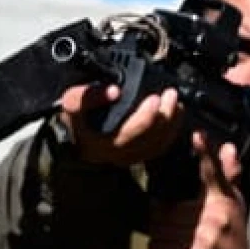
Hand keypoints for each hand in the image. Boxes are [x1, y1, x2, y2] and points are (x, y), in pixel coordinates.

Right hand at [58, 84, 184, 166]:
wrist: (73, 139)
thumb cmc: (74, 122)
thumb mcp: (72, 105)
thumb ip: (87, 96)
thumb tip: (113, 91)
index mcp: (105, 143)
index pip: (132, 133)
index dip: (147, 116)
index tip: (155, 97)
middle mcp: (121, 154)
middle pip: (151, 140)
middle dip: (166, 116)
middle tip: (171, 94)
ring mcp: (131, 157)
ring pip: (159, 145)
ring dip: (172, 124)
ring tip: (177, 103)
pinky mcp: (138, 155)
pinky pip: (160, 147)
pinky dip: (171, 132)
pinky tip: (175, 117)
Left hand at [148, 132, 249, 248]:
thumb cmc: (238, 240)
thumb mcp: (236, 206)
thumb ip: (228, 176)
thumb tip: (227, 148)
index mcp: (224, 203)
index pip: (213, 173)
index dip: (206, 153)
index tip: (198, 136)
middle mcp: (214, 220)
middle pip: (168, 206)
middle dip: (165, 214)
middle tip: (178, 223)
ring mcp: (202, 241)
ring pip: (159, 226)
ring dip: (162, 232)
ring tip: (179, 238)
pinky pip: (157, 246)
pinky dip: (160, 247)